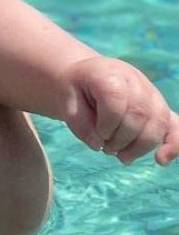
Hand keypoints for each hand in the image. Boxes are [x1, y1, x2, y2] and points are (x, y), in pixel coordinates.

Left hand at [60, 55, 178, 164]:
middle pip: (139, 116)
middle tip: (105, 148)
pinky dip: (173, 144)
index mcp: (109, 74)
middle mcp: (135, 81)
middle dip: (121, 140)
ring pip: (157, 124)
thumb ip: (80, 124)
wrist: (88, 75)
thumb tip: (98, 145)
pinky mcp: (160, 107)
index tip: (96, 135)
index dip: (106, 126)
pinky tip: (160, 160)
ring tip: (121, 156)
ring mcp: (152, 93)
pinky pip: (176, 126)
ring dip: (139, 147)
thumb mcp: (66, 101)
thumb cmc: (76, 89)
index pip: (116, 103)